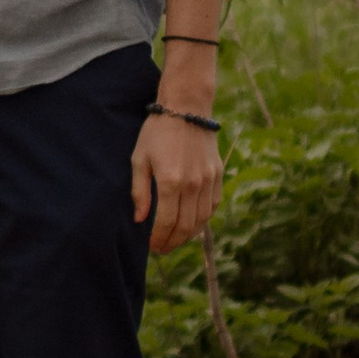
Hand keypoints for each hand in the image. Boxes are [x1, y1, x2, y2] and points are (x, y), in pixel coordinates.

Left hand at [133, 101, 222, 254]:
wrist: (186, 108)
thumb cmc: (157, 132)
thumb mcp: (139, 159)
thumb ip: (139, 192)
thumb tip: (140, 220)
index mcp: (171, 181)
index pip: (167, 223)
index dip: (159, 239)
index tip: (152, 247)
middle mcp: (193, 184)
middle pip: (186, 226)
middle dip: (173, 242)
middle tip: (162, 249)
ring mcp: (208, 180)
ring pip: (202, 220)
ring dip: (188, 235)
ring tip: (175, 239)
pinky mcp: (218, 175)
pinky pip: (213, 206)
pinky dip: (203, 219)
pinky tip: (192, 223)